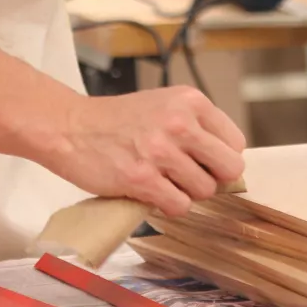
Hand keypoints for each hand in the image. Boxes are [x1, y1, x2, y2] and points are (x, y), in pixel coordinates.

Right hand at [42, 86, 245, 216]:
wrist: (71, 127)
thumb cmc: (118, 120)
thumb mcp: (164, 105)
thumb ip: (196, 126)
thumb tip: (228, 163)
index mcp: (190, 101)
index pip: (235, 142)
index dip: (221, 158)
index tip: (204, 163)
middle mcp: (180, 122)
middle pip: (229, 167)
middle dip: (212, 178)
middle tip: (188, 177)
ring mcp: (160, 150)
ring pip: (204, 190)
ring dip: (187, 193)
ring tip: (164, 182)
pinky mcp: (142, 178)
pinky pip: (179, 206)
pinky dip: (169, 206)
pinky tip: (152, 193)